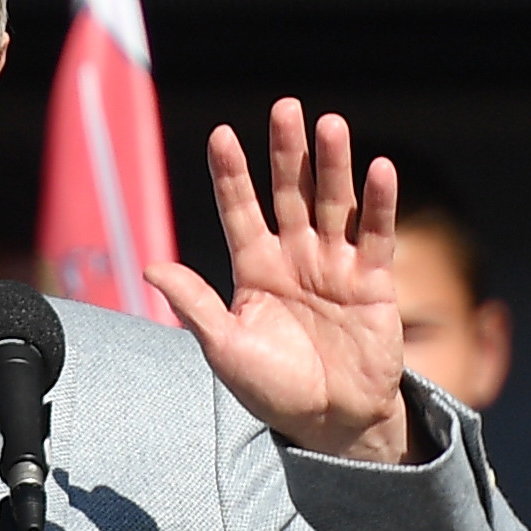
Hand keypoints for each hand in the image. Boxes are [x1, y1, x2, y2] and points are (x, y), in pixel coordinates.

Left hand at [151, 102, 413, 462]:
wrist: (330, 422)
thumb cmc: (273, 388)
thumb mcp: (225, 349)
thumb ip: (193, 305)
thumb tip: (149, 267)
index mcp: (254, 268)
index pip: (239, 209)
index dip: (231, 175)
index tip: (220, 136)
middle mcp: (294, 256)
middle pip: (288, 192)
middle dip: (286, 152)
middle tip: (284, 108)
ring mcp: (334, 265)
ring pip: (333, 203)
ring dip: (332, 164)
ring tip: (330, 124)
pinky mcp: (372, 281)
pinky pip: (376, 235)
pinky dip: (379, 203)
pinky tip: (380, 168)